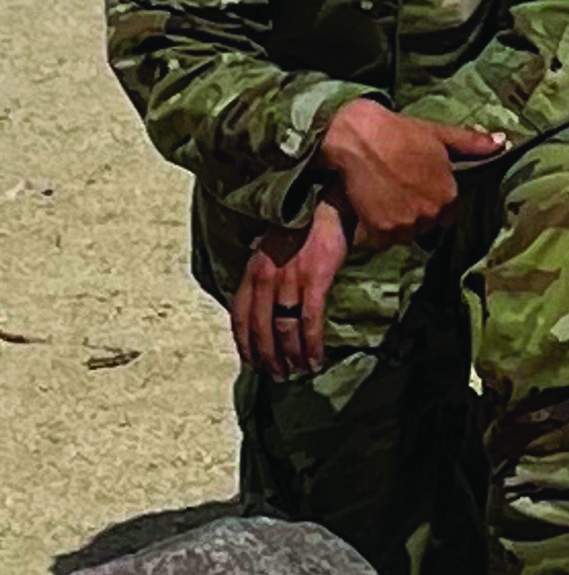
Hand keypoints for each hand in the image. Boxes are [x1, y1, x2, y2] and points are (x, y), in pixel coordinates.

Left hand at [230, 211, 347, 378]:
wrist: (325, 198)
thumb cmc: (303, 221)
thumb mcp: (272, 246)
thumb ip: (266, 271)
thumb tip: (269, 297)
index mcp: (252, 271)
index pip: (239, 317)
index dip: (244, 344)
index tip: (252, 363)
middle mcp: (265, 279)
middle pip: (260, 330)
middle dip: (268, 358)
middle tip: (278, 376)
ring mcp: (289, 280)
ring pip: (283, 330)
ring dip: (290, 357)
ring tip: (298, 372)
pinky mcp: (315, 279)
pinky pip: (309, 321)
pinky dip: (310, 345)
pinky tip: (315, 358)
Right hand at [316, 100, 505, 247]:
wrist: (359, 138)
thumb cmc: (403, 133)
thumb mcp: (442, 135)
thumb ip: (473, 144)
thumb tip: (503, 142)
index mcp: (448, 195)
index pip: (449, 214)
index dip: (436, 202)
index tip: (422, 190)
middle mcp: (429, 214)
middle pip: (427, 225)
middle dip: (419, 212)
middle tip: (403, 192)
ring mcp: (403, 224)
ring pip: (406, 234)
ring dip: (400, 223)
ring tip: (389, 199)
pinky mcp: (379, 230)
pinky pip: (384, 240)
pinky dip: (380, 230)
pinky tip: (376, 208)